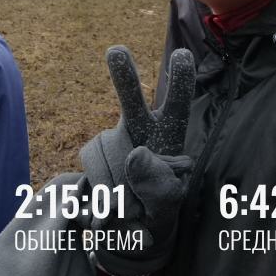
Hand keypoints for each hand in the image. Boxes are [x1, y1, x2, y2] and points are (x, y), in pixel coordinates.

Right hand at [78, 46, 195, 275]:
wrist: (127, 225)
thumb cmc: (157, 205)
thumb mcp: (168, 202)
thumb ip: (158, 184)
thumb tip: (136, 153)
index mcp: (168, 132)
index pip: (178, 102)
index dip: (180, 79)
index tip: (182, 55)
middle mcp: (139, 125)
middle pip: (131, 98)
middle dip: (124, 76)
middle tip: (116, 50)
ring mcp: (113, 136)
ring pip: (108, 155)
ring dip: (117, 188)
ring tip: (130, 205)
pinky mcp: (93, 150)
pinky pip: (94, 170)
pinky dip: (103, 192)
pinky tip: (111, 203)